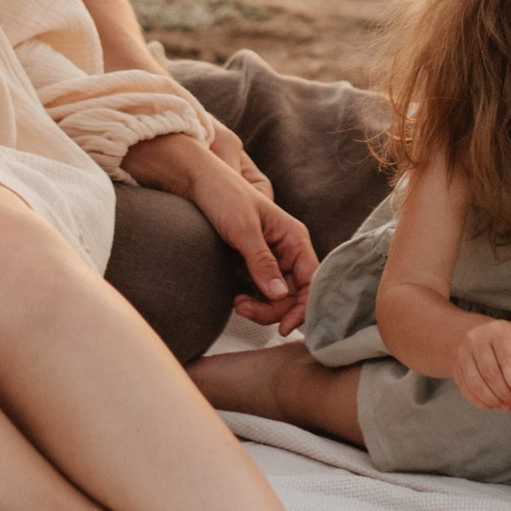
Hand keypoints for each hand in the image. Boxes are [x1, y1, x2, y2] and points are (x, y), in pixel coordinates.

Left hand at [127, 132, 318, 326]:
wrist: (198, 184)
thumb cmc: (224, 197)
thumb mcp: (243, 230)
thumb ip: (262, 262)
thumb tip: (280, 295)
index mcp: (294, 238)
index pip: (312, 281)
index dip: (304, 307)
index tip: (284, 327)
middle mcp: (289, 250)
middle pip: (295, 294)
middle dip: (274, 310)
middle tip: (243, 310)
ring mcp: (273, 259)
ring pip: (279, 298)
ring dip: (262, 308)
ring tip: (238, 304)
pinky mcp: (255, 265)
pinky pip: (264, 293)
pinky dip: (254, 302)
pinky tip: (237, 299)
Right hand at [449, 314, 510, 413]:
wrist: (479, 335)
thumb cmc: (508, 342)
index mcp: (499, 332)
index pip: (507, 359)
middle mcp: (477, 340)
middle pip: (490, 374)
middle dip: (506, 394)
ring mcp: (463, 354)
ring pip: (476, 384)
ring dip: (494, 401)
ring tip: (507, 406)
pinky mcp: (456, 368)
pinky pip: (467, 390)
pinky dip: (481, 402)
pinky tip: (493, 404)